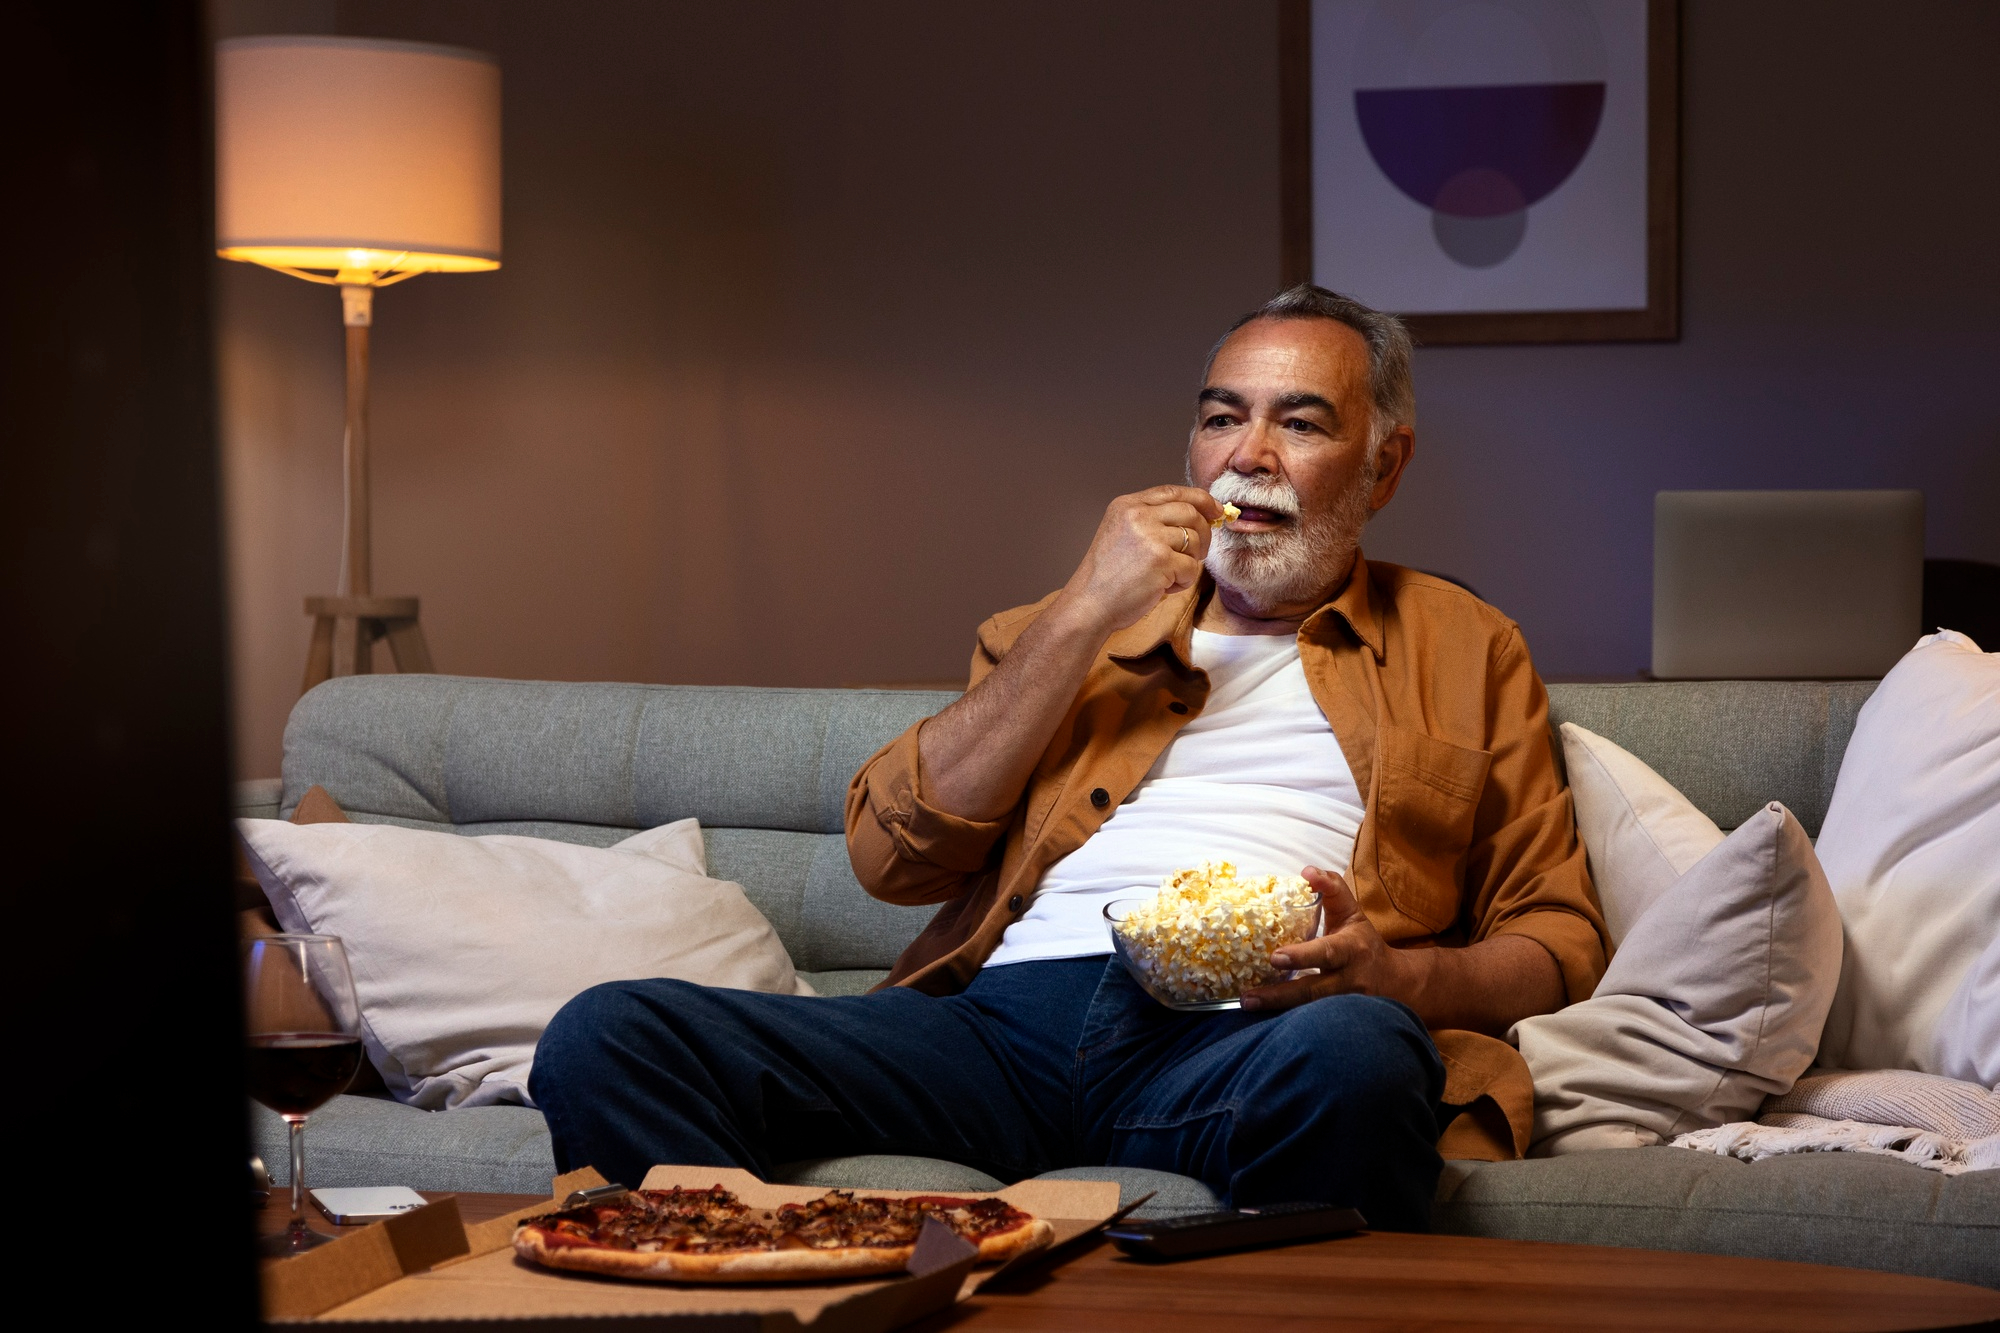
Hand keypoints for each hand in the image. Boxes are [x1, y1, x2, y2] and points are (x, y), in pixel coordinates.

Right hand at [1055, 486, 1223, 633]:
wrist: (1090, 604)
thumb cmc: (1107, 576)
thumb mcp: (1122, 533)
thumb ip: (1152, 520)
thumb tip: (1199, 515)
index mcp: (1127, 505)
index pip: (1173, 492)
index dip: (1200, 499)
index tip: (1216, 510)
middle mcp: (1138, 515)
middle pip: (1191, 513)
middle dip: (1204, 533)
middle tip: (1199, 553)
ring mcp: (1150, 537)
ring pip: (1195, 541)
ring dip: (1190, 562)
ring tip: (1169, 575)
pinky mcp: (1161, 561)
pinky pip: (1192, 568)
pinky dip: (1183, 581)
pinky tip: (1163, 588)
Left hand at [1238, 867, 1422, 1012]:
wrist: (1397, 984)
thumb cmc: (1364, 944)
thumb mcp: (1353, 912)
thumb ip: (1332, 888)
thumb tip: (1306, 871)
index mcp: (1351, 950)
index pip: (1327, 953)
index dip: (1302, 956)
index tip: (1275, 956)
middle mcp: (1349, 981)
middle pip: (1313, 991)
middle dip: (1280, 994)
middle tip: (1248, 996)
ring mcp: (1346, 1007)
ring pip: (1310, 1014)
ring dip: (1277, 1012)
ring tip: (1247, 1006)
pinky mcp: (1340, 1023)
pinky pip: (1312, 1026)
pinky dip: (1289, 1026)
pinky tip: (1263, 1025)